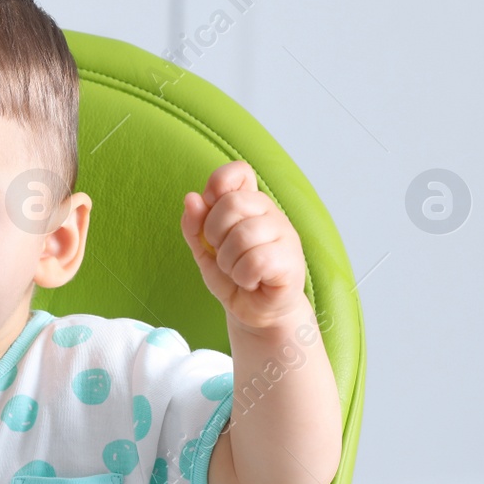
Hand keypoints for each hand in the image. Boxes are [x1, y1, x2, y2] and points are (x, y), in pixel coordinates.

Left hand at [179, 160, 306, 330]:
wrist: (254, 312)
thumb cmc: (233, 275)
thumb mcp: (204, 249)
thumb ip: (194, 224)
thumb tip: (192, 198)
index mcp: (249, 202)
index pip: (238, 172)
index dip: (217, 186)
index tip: (209, 211)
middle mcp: (270, 212)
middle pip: (232, 203)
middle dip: (215, 235)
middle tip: (224, 254)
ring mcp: (284, 234)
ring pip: (243, 235)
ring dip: (228, 261)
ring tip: (237, 271)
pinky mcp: (291, 261)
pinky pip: (256, 260)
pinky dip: (243, 276)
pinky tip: (251, 280)